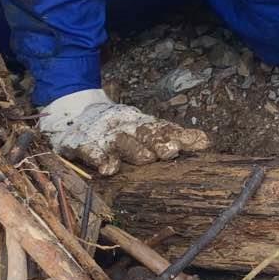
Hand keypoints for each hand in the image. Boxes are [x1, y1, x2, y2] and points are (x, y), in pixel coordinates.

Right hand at [37, 89, 209, 173]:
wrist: (72, 111)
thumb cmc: (117, 127)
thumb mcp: (143, 128)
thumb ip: (171, 135)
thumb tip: (207, 142)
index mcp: (141, 123)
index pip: (164, 129)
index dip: (181, 136)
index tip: (200, 144)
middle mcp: (125, 127)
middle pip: (144, 133)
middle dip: (159, 142)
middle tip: (172, 152)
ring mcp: (101, 134)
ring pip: (120, 141)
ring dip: (133, 149)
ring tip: (146, 159)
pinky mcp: (78, 142)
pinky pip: (88, 150)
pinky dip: (97, 157)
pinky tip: (106, 168)